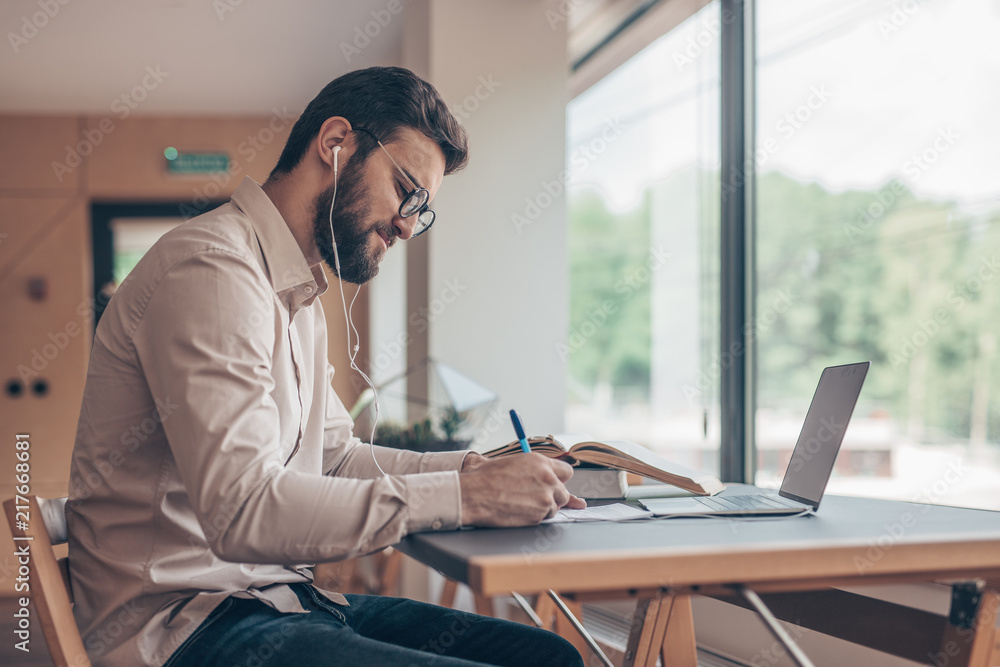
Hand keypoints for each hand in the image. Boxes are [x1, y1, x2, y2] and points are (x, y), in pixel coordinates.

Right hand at [459, 453, 586, 526]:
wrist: (472, 495)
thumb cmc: (486, 477)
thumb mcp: (512, 462)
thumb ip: (534, 468)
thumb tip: (547, 473)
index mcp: (540, 462)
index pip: (567, 472)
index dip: (559, 479)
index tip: (553, 483)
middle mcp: (547, 480)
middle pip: (563, 493)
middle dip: (552, 496)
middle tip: (534, 496)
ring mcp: (545, 500)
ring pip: (554, 507)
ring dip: (543, 508)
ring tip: (521, 502)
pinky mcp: (538, 517)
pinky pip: (543, 519)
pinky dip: (534, 517)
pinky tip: (518, 510)